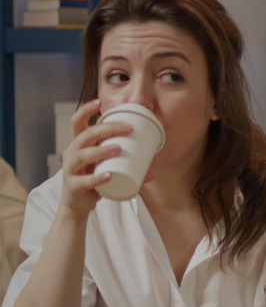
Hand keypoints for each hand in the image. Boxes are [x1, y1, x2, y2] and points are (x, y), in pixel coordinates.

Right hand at [59, 99, 133, 215]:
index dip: (85, 110)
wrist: (77, 205)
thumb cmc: (93, 180)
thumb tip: (152, 171)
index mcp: (78, 144)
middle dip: (107, 129)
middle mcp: (72, 153)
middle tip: (128, 128)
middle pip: (86, 135)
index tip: (99, 101)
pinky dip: (97, 178)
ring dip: (101, 150)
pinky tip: (108, 176)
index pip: (77, 122)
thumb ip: (127, 166)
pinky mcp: (74, 186)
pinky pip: (84, 181)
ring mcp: (71, 170)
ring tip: (119, 149)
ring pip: (83, 155)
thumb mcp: (107, 168)